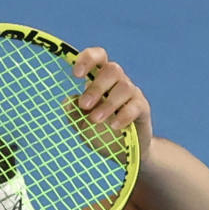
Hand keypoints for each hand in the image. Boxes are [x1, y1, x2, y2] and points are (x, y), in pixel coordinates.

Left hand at [71, 48, 152, 162]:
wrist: (122, 152)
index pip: (98, 57)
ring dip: (108, 103)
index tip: (75, 74)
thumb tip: (66, 102)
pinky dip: (124, 115)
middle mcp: (118, 82)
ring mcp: (131, 94)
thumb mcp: (83, 124)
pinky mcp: (142, 109)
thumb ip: (75, 113)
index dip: (88, 59)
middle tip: (84, 105)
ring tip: (95, 120)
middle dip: (96, 87)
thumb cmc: (100, 133)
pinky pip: (135, 106)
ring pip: (124, 87)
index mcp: (100, 79)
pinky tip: (114, 126)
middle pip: (112, 70)